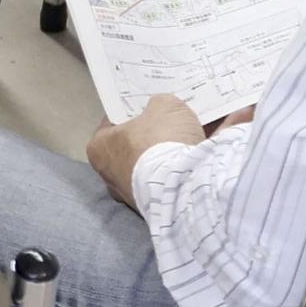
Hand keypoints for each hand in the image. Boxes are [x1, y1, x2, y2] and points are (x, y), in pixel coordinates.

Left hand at [88, 94, 207, 206]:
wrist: (183, 186)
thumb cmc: (160, 142)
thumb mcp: (163, 106)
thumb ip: (159, 105)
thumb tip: (161, 110)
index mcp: (100, 148)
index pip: (113, 121)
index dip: (133, 109)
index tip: (148, 101)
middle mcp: (112, 175)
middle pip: (136, 145)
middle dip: (156, 131)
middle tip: (174, 115)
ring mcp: (135, 194)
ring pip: (157, 163)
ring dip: (175, 148)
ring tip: (197, 128)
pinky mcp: (160, 205)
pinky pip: (174, 178)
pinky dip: (189, 164)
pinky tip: (205, 148)